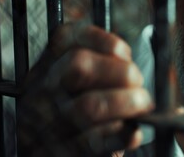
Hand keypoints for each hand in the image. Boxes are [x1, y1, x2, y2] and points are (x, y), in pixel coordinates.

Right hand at [18, 23, 153, 155]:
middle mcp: (41, 91)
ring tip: (141, 105)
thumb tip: (131, 65)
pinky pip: (96, 142)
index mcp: (45, 66)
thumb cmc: (72, 112)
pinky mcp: (62, 152)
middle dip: (121, 72)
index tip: (124, 53)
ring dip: (127, 103)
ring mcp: (48, 123)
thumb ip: (99, 66)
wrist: (45, 153)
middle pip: (79, 66)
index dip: (104, 41)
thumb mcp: (72, 83)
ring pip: (90, 106)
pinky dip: (123, 134)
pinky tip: (132, 132)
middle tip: (137, 83)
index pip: (67, 37)